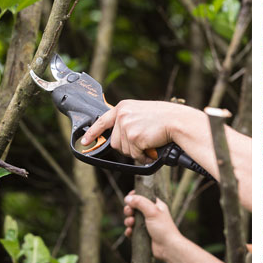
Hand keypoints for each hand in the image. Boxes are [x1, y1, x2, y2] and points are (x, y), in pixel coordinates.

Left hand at [80, 100, 200, 163]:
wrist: (178, 121)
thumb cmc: (166, 117)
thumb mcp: (142, 112)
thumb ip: (128, 119)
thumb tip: (119, 136)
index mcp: (123, 107)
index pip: (101, 121)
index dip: (92, 133)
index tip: (84, 141)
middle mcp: (122, 116)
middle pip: (114, 142)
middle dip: (127, 147)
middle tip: (143, 143)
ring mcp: (127, 127)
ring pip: (124, 150)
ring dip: (137, 152)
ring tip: (150, 144)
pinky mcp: (134, 138)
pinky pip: (134, 154)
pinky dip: (144, 156)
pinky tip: (152, 149)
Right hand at [123, 191, 179, 259]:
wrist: (167, 247)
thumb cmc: (163, 228)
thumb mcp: (152, 211)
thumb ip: (140, 202)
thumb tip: (128, 198)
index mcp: (156, 206)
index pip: (144, 197)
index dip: (135, 196)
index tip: (129, 198)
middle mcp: (151, 214)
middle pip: (135, 208)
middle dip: (129, 209)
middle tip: (129, 212)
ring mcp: (146, 225)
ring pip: (131, 219)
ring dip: (128, 220)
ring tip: (131, 223)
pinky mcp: (142, 234)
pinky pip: (131, 230)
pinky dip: (129, 230)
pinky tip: (130, 232)